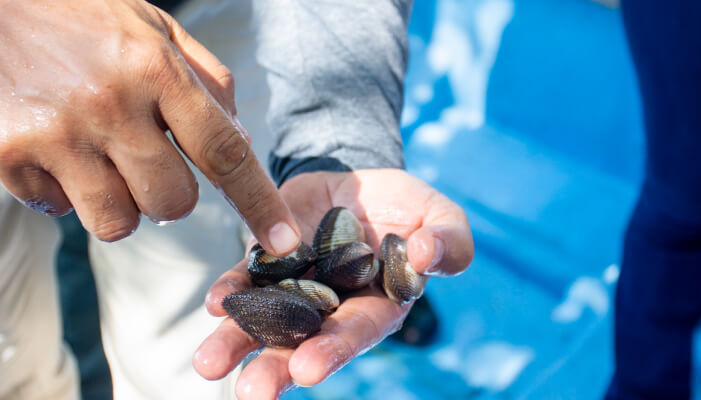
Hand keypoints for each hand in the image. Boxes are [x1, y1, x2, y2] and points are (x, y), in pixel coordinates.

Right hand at [0, 0, 299, 254]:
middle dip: (171, 195)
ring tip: (99, 158)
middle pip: (174, 202)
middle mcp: (108, 104)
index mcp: (153, 68)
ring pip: (119, 222)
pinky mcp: (8, 157)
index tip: (283, 240)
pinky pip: (61, 211)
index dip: (259, 202)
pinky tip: (55, 150)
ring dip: (120, 202)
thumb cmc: (76, 15)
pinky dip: (67, 192)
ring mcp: (56, 134)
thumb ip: (205, 80)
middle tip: (146, 159)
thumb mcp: (151, 26)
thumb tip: (241, 138)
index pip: (224, 151)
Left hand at [194, 169, 473, 398]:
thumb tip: (426, 254)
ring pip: (264, 321)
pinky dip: (229, 292)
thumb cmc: (405, 206)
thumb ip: (450, 239)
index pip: (357, 332)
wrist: (358, 179)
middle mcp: (331, 307)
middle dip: (276, 367)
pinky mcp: (267, 260)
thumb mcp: (438, 214)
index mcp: (377, 305)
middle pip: (303, 343)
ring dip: (236, 342)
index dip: (335, 349)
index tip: (307, 368)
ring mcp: (294, 286)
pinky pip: (245, 280)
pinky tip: (214, 302)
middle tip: (252, 393)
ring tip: (209, 365)